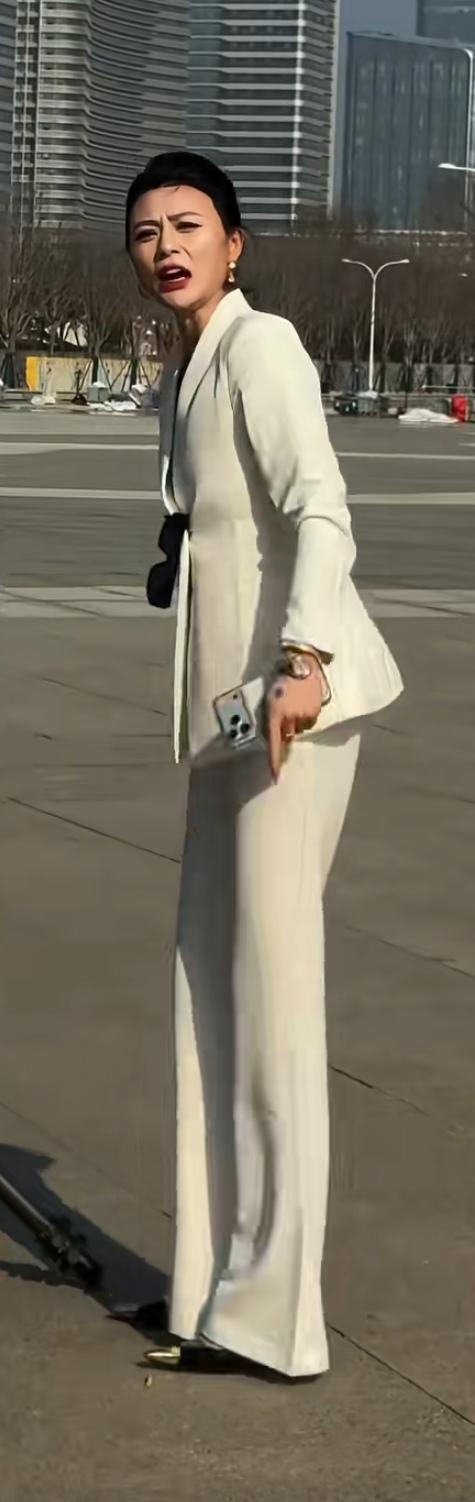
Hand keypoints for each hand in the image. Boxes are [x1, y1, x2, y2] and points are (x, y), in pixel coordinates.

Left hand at [266, 666, 324, 781]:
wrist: (301, 662)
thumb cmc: (281, 678)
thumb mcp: (271, 698)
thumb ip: (273, 716)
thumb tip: (277, 734)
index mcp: (274, 713)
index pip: (274, 744)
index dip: (275, 762)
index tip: (276, 777)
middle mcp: (290, 717)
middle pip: (288, 735)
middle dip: (286, 729)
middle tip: (286, 711)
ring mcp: (304, 714)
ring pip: (300, 727)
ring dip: (298, 719)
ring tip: (296, 701)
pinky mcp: (315, 710)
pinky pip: (310, 719)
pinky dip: (307, 713)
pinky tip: (304, 699)